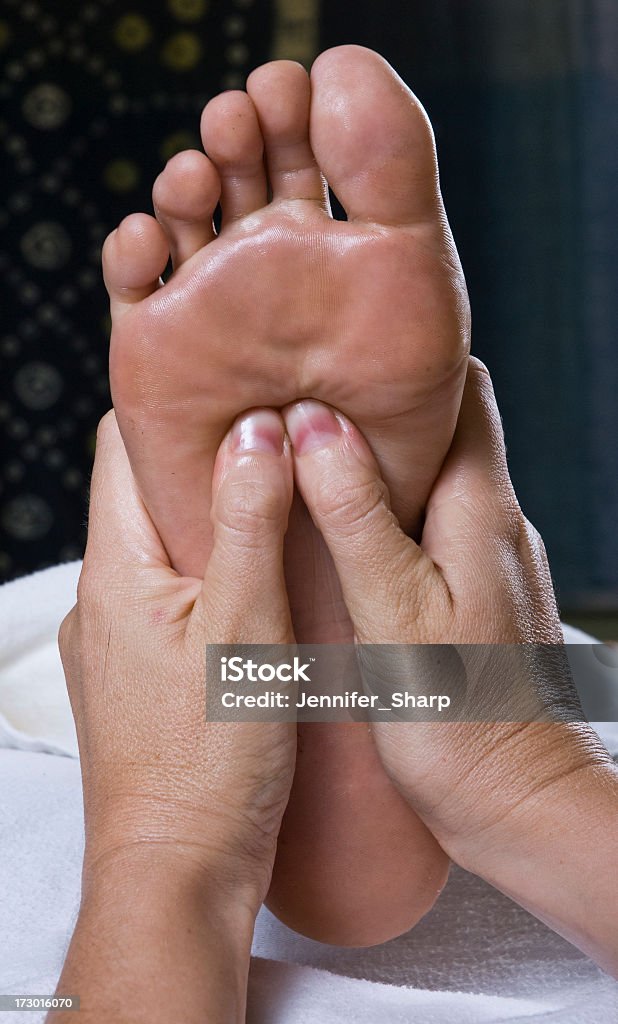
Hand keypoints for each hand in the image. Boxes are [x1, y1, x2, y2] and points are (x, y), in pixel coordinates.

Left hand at [59, 407, 295, 913]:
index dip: (175, 405)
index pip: (123, 446)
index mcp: (116, 569)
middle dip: (208, 464)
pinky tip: (266, 593)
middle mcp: (103, 598)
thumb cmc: (209, 764)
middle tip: (282, 444)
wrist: (179, 873)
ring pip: (165, 548)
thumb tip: (258, 429)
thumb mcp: (244, 628)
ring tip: (286, 512)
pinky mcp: (140, 676)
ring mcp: (117, 640)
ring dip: (217, 525)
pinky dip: (215, 579)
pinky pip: (173, 600)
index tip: (237, 384)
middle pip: (146, 493)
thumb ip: (248, 522)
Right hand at [281, 359, 617, 973]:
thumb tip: (314, 422)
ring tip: (305, 457)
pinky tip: (339, 539)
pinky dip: (386, 516)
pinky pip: (430, 529)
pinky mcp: (476, 599)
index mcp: (479, 508)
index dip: (408, 355)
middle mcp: (493, 522)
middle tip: (304, 394)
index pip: (462, 388)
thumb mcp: (393, 607)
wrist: (520, 804)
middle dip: (380, 404)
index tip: (344, 342)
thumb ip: (354, 512)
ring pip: (433, 479)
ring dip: (377, 463)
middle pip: (444, 428)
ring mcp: (489, 560)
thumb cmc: (460, 716)